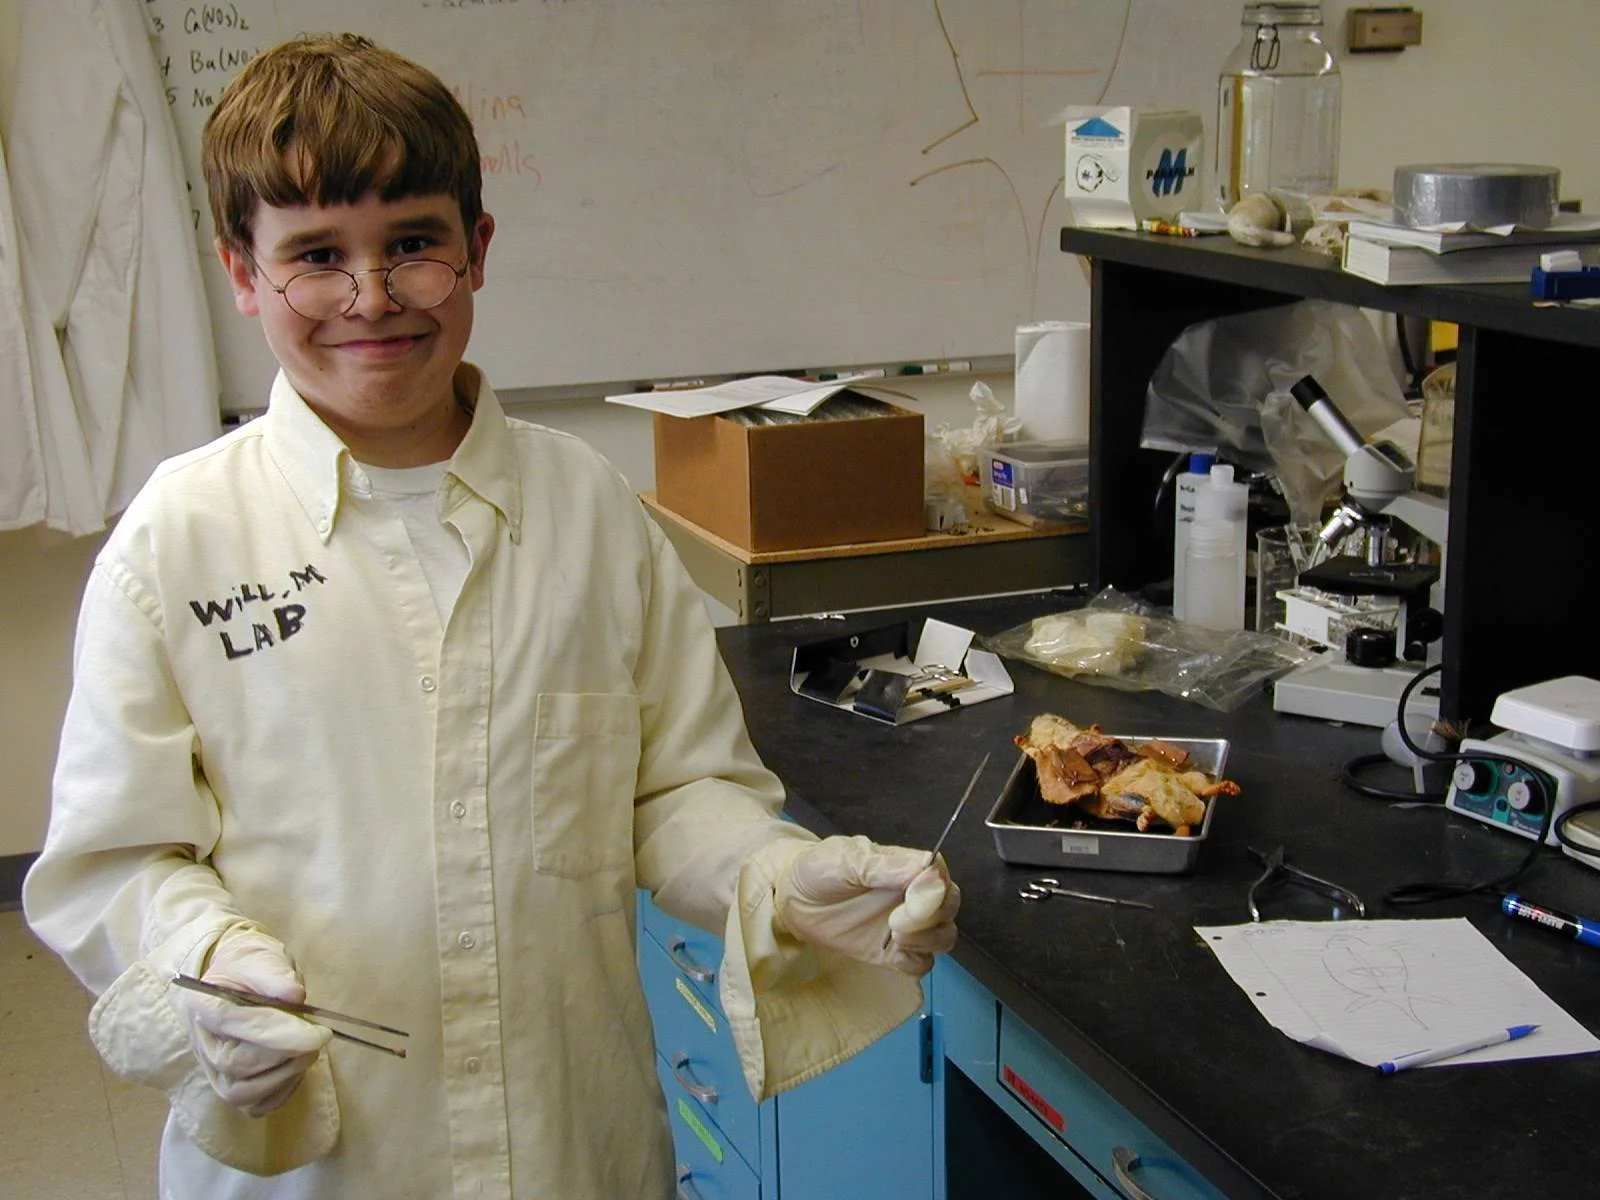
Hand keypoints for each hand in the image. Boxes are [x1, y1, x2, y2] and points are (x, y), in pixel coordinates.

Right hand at [173, 927, 331, 1116]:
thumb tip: (295, 996)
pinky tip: (296, 1067)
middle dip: (287, 1053)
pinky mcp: (233, 1091)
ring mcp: (215, 1074)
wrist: (236, 983)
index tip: (318, 1034)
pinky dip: (282, 1091)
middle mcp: (204, 1046)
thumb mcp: (261, 958)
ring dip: (287, 1073)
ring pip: (246, 1092)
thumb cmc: (249, 970)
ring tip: (308, 1049)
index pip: (235, 1024)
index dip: (279, 1032)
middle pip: (240, 1063)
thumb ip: (275, 975)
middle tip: (319, 1035)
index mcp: (204, 1006)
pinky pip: (257, 1106)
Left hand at [774, 835, 959, 975]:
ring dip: (928, 941)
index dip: (934, 893)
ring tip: (895, 935)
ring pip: (944, 936)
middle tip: (896, 922)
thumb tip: (927, 871)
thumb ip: (886, 866)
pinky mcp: (891, 951)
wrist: (789, 899)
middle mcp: (911, 895)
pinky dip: (916, 962)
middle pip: (949, 908)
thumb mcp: (846, 859)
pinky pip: (922, 963)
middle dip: (931, 919)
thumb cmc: (817, 869)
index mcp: (906, 866)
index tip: (909, 901)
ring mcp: (904, 925)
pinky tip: (893, 954)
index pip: (941, 877)